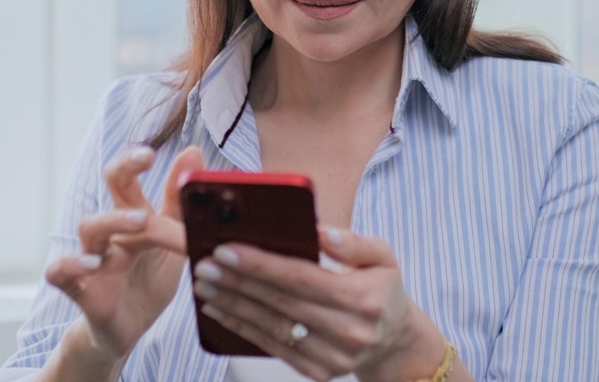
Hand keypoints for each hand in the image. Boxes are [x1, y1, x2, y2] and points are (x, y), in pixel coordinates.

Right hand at [45, 145, 202, 361]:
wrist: (127, 330)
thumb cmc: (147, 281)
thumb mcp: (172, 244)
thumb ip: (179, 205)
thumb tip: (193, 153)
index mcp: (134, 218)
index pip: (129, 178)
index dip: (135, 160)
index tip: (152, 150)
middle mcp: (112, 231)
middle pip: (108, 189)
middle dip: (123, 168)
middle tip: (145, 158)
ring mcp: (94, 257)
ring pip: (90, 226)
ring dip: (114, 219)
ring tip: (141, 220)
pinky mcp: (80, 289)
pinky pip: (61, 271)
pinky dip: (72, 264)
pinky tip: (93, 263)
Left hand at [189, 226, 448, 381]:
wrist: (394, 340)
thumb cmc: (381, 288)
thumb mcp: (382, 256)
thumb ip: (353, 242)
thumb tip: (319, 231)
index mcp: (362, 297)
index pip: (301, 277)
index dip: (261, 264)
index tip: (226, 249)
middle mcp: (348, 331)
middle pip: (280, 302)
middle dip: (237, 282)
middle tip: (204, 265)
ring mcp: (332, 357)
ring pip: (271, 327)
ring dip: (232, 305)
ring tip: (204, 286)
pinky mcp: (318, 371)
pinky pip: (273, 347)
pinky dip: (242, 328)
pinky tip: (221, 310)